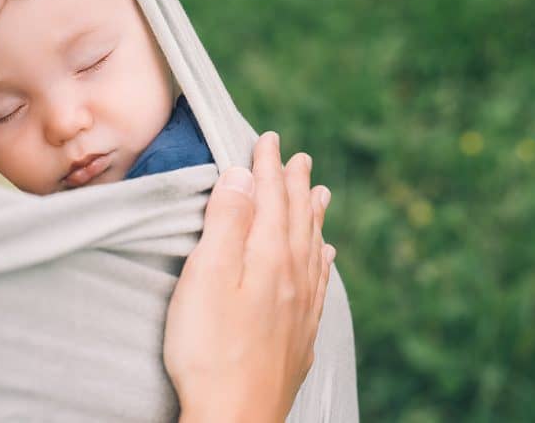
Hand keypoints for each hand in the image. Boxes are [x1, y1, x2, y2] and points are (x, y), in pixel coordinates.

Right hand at [163, 132, 335, 422]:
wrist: (234, 418)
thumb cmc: (209, 348)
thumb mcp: (207, 276)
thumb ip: (227, 223)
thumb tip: (242, 177)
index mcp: (269, 257)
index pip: (272, 198)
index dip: (268, 167)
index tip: (269, 139)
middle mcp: (294, 277)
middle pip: (298, 219)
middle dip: (296, 184)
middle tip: (301, 158)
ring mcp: (301, 308)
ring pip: (314, 248)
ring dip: (314, 217)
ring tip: (321, 195)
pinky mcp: (300, 335)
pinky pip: (320, 283)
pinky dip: (323, 260)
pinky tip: (327, 258)